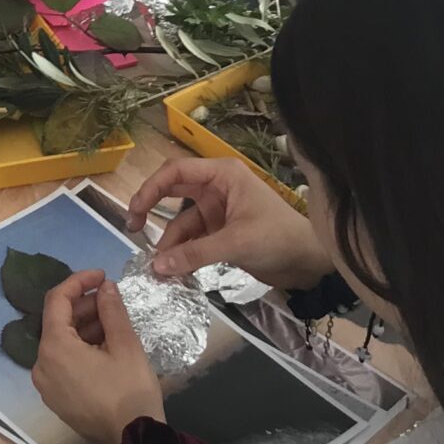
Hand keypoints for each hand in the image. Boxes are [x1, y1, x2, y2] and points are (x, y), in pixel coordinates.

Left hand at [30, 270, 162, 443]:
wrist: (131, 443)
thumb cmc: (130, 393)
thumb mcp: (126, 346)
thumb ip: (112, 311)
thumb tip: (105, 287)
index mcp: (54, 348)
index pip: (56, 300)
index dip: (79, 281)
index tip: (102, 275)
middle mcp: (41, 364)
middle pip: (57, 322)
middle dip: (84, 305)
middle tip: (113, 299)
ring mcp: (45, 383)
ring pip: (61, 342)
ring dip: (84, 327)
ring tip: (114, 322)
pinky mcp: (55, 397)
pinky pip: (62, 362)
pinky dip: (80, 348)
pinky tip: (105, 346)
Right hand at [127, 152, 331, 288]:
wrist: (310, 262)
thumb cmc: (279, 238)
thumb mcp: (236, 243)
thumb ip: (195, 254)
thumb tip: (156, 267)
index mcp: (223, 175)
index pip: (176, 171)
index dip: (151, 188)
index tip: (135, 211)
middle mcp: (216, 188)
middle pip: (172, 193)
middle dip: (152, 211)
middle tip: (133, 230)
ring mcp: (217, 212)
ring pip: (181, 223)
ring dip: (169, 244)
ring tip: (158, 269)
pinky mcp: (220, 233)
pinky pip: (192, 241)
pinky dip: (182, 255)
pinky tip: (173, 272)